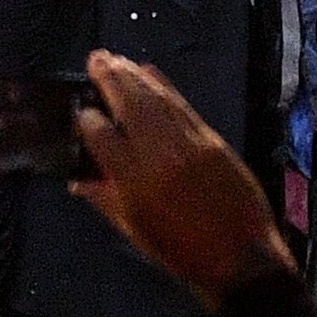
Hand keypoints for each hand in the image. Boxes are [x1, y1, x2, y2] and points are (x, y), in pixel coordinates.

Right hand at [72, 49, 293, 299]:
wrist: (239, 257)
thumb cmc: (181, 252)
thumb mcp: (135, 231)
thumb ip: (105, 200)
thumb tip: (77, 181)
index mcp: (134, 183)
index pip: (102, 138)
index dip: (88, 121)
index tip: (80, 110)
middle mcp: (160, 156)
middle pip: (130, 107)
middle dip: (111, 79)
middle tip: (95, 58)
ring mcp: (190, 144)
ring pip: (157, 100)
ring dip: (135, 76)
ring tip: (115, 60)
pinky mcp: (212, 140)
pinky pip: (183, 106)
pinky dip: (166, 86)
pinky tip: (151, 72)